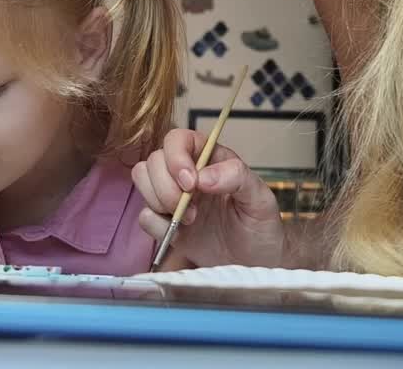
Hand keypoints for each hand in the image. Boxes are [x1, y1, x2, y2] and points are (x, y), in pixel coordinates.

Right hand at [133, 129, 283, 268]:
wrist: (255, 263)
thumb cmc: (260, 226)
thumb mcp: (260, 199)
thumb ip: (237, 177)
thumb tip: (203, 176)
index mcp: (210, 158)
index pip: (178, 139)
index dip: (176, 157)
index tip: (190, 183)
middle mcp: (187, 173)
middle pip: (154, 160)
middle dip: (166, 187)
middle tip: (191, 211)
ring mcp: (173, 197)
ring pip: (142, 179)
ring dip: (159, 202)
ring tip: (189, 221)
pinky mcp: (165, 222)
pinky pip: (144, 215)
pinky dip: (157, 226)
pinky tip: (180, 235)